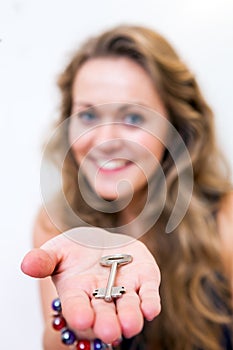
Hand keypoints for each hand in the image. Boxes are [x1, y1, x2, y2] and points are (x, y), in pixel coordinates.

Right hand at [21, 227, 160, 343]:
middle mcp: (101, 297)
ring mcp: (124, 290)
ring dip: (130, 317)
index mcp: (77, 293)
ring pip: (128, 308)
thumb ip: (44, 259)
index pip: (76, 306)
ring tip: (130, 325)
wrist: (101, 241)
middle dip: (107, 323)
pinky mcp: (144, 281)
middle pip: (104, 314)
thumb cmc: (76, 250)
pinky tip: (150, 309)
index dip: (79, 312)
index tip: (83, 319)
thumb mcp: (57, 250)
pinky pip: (148, 294)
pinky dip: (150, 302)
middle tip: (110, 331)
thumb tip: (27, 264)